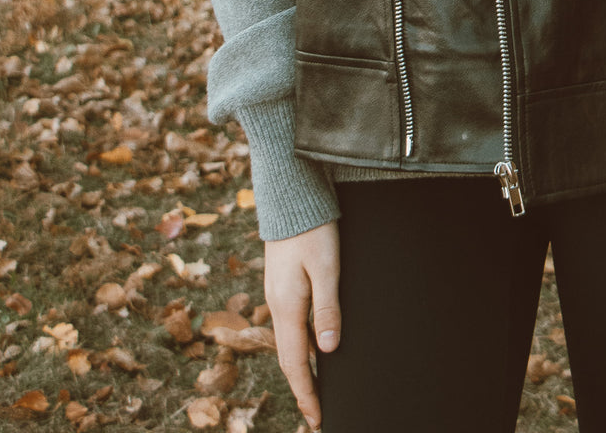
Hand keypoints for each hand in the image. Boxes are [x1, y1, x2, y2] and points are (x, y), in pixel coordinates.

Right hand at [264, 220, 340, 430]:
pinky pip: (289, 324)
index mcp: (286, 306)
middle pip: (288, 357)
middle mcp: (276, 304)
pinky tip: (311, 347)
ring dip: (301, 367)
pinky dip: (299, 345)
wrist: (290, 194)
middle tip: (317, 414)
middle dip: (302, 387)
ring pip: (288, 341)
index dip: (307, 393)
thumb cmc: (312, 228)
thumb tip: (329, 350)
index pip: (296, 363)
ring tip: (315, 387)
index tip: (317, 419)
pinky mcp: (281, 282)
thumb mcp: (326, 267)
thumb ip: (328, 308)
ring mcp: (277, 293)